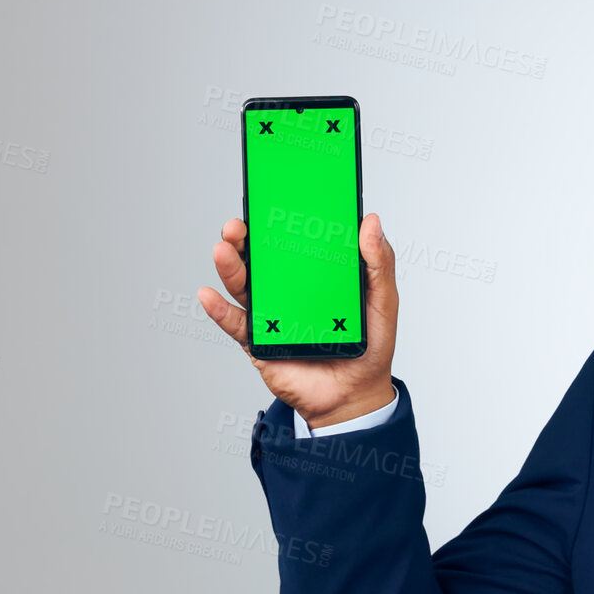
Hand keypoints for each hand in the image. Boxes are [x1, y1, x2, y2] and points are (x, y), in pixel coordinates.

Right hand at [197, 212, 398, 428]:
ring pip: (244, 285)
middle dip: (246, 237)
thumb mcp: (383, 302)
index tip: (273, 196)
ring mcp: (272, 314)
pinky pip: (236, 324)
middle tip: (239, 224)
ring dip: (230, 266)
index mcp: (317, 275)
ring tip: (224, 250)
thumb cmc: (370, 348)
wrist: (355, 397)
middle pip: (261, 257)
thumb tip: (372, 222)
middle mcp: (290, 290)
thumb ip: (379, 264)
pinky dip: (219, 310)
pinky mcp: (259, 342)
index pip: (295, 241)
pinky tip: (210, 296)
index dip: (283, 219)